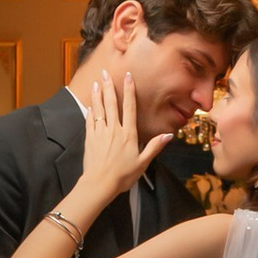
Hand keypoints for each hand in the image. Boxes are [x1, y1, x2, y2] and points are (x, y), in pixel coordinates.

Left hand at [80, 65, 171, 208]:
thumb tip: (168, 135)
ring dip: (97, 95)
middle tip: (105, 73)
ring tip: (95, 83)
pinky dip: (90, 112)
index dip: (129, 91)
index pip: (130, 108)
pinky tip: (90, 106)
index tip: (128, 77)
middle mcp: (114, 130)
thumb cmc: (122, 176)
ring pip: (98, 110)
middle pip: (111, 104)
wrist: (99, 184)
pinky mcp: (89, 140)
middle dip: (108, 87)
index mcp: (128, 134)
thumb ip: (154, 147)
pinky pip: (89, 122)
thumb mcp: (143, 163)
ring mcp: (100, 133)